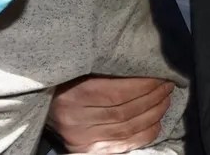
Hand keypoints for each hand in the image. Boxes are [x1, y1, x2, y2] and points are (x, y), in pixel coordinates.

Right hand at [48, 76, 173, 153]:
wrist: (43, 103)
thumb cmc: (63, 80)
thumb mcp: (76, 69)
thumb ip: (101, 69)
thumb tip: (139, 64)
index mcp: (70, 95)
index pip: (116, 93)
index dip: (143, 86)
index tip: (159, 76)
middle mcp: (74, 120)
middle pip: (124, 112)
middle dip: (152, 98)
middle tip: (167, 86)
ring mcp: (81, 138)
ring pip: (127, 129)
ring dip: (152, 115)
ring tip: (164, 100)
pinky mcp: (87, 150)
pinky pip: (123, 145)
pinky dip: (145, 135)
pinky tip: (156, 122)